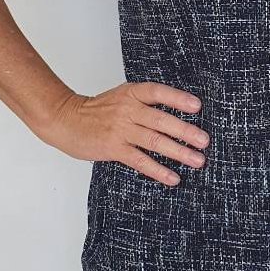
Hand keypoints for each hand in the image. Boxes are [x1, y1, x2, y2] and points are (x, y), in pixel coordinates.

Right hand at [37, 81, 208, 186]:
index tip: (197, 107)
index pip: (158, 93)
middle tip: (204, 141)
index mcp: (131, 93)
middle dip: (186, 131)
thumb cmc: (96, 110)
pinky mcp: (113, 148)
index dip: (178, 99)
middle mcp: (127, 110)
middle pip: (161, 120)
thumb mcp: (121, 97)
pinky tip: (173, 178)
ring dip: (179, 152)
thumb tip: (176, 116)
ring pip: (154, 141)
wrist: (64, 119)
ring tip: (197, 160)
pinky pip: (140, 161)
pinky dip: (158, 170)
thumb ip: (144, 103)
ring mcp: (120, 130)